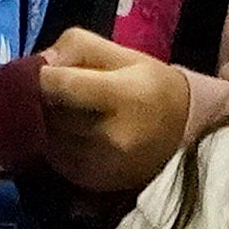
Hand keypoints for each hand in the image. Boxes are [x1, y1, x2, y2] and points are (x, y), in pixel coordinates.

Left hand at [30, 26, 201, 199]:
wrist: (186, 132)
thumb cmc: (150, 85)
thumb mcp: (122, 53)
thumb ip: (77, 46)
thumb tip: (41, 62)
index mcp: (121, 96)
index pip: (57, 85)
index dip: (44, 75)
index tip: (48, 73)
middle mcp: (109, 136)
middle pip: (48, 113)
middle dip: (43, 100)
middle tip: (59, 93)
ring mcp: (100, 164)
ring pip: (47, 137)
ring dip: (48, 125)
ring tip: (69, 115)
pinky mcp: (94, 182)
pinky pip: (55, 159)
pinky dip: (57, 146)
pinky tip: (74, 136)